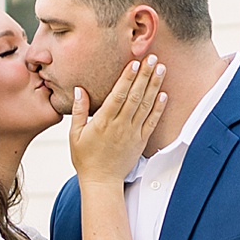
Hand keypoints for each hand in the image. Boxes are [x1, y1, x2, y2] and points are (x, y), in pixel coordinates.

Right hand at [67, 59, 166, 184]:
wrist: (102, 181)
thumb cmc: (86, 159)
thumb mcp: (75, 135)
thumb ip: (79, 111)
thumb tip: (79, 90)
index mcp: (103, 122)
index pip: (118, 95)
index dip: (127, 78)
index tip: (134, 63)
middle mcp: (120, 126)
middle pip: (135, 96)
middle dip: (144, 75)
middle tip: (152, 58)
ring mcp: (133, 133)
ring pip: (146, 106)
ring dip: (154, 86)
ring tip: (161, 68)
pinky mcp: (140, 141)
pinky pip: (152, 122)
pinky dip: (159, 108)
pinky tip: (164, 94)